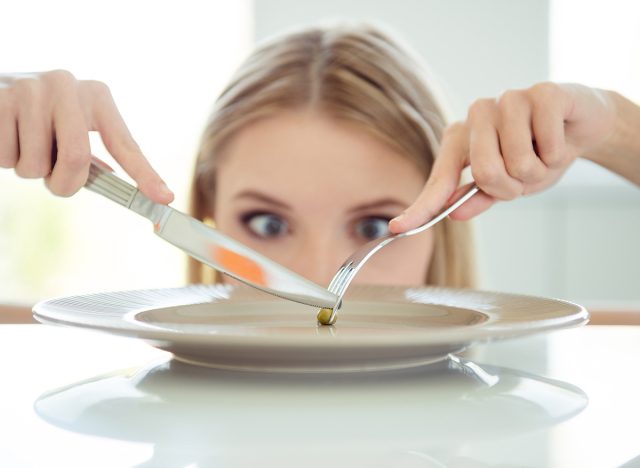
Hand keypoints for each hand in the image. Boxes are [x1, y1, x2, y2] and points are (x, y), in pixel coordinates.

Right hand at [0, 70, 172, 202]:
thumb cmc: (42, 120)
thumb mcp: (73, 128)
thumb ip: (94, 157)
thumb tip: (124, 189)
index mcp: (96, 96)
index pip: (125, 144)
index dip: (145, 174)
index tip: (164, 198)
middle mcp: (67, 86)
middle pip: (76, 158)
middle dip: (65, 183)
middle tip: (55, 181)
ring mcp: (31, 90)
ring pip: (35, 165)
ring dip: (30, 171)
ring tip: (25, 146)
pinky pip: (6, 158)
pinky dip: (6, 161)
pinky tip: (6, 137)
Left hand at [389, 82, 616, 231]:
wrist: (581, 125)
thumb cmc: (536, 154)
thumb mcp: (506, 184)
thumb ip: (478, 196)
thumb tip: (453, 212)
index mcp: (460, 139)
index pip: (439, 179)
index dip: (421, 207)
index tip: (398, 228)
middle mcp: (477, 115)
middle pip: (486, 173)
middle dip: (514, 186)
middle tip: (526, 174)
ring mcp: (508, 99)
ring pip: (519, 162)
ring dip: (540, 170)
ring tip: (544, 154)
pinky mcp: (542, 92)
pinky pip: (548, 144)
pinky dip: (559, 154)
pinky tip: (560, 138)